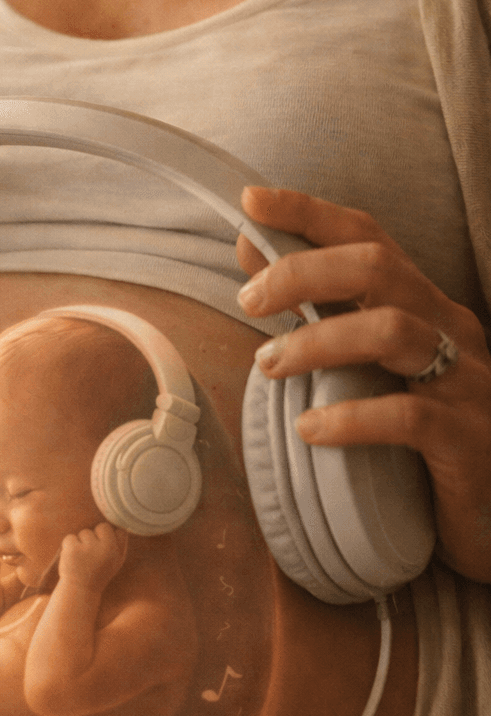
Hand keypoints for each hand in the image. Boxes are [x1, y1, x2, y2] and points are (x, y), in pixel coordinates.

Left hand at [58, 522, 128, 593]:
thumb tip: (122, 523)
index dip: (109, 536)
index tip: (104, 546)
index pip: (118, 530)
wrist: (80, 590)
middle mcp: (106, 549)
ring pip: (84, 532)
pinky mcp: (73, 549)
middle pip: (101, 527)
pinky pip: (70, 537)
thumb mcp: (116, 561)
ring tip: (81, 558)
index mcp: (117, 552)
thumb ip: (120, 543)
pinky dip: (68, 546)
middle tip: (91, 554)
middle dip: (95, 536)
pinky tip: (72, 559)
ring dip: (81, 542)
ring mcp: (89, 548)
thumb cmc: (99, 573)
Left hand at [236, 186, 490, 582]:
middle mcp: (451, 330)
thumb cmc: (420, 437)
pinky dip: (351, 417)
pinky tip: (310, 429)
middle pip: (379, 269)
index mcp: (425, 306)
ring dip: (317, 341)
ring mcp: (466, 383)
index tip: (252, 201)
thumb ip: (319, 314)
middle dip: (304, 272)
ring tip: (268, 366)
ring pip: (392, 331)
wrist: (489, 514)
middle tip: (248, 301)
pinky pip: (409, 417)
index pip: (369, 238)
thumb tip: (252, 260)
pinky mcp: (468, 441)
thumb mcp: (368, 368)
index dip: (310, 213)